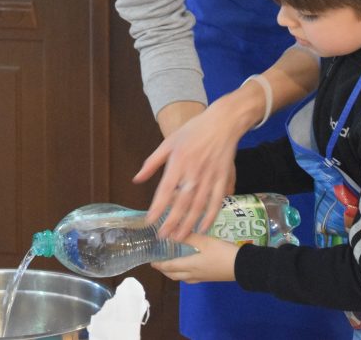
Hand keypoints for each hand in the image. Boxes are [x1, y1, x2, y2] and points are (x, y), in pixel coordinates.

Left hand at [135, 92, 256, 240]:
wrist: (223, 122)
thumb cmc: (194, 131)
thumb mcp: (168, 142)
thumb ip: (152, 162)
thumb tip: (137, 179)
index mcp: (178, 162)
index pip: (165, 190)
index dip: (157, 207)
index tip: (150, 221)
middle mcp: (194, 172)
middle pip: (182, 202)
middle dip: (172, 222)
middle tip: (163, 237)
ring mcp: (210, 177)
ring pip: (198, 206)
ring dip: (189, 224)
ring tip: (179, 237)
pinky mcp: (223, 179)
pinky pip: (217, 201)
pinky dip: (210, 216)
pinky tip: (203, 228)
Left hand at [152, 233, 238, 282]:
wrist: (242, 266)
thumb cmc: (222, 253)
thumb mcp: (205, 241)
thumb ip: (188, 237)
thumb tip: (170, 233)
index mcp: (190, 265)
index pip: (169, 266)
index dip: (158, 264)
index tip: (150, 259)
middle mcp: (193, 274)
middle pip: (173, 275)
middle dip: (164, 270)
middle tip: (157, 262)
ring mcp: (201, 277)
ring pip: (182, 278)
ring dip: (173, 272)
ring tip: (170, 264)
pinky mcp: (209, 278)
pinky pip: (191, 278)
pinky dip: (184, 274)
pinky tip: (188, 267)